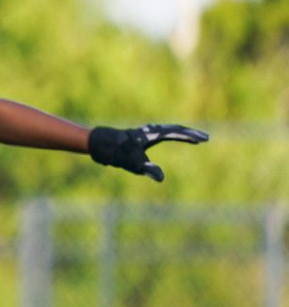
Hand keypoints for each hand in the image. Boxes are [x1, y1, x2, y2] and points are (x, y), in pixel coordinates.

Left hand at [88, 124, 208, 181]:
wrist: (100, 144)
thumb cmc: (117, 153)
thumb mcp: (132, 164)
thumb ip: (147, 169)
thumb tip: (161, 178)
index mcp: (152, 134)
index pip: (176, 133)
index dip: (190, 136)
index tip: (203, 139)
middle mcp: (150, 131)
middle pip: (175, 129)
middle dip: (190, 133)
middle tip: (205, 137)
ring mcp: (146, 132)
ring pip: (169, 129)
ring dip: (183, 132)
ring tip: (194, 138)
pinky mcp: (142, 135)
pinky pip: (162, 132)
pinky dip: (173, 133)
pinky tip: (175, 136)